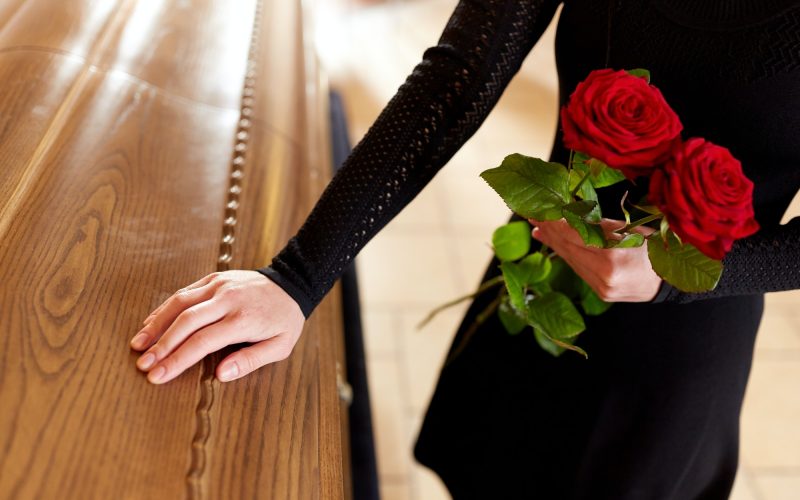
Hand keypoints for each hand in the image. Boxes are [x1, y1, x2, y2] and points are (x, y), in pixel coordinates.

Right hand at [129, 270, 304, 383]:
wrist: (291, 283)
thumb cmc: (284, 320)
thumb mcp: (280, 346)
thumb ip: (251, 360)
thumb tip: (221, 375)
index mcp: (243, 319)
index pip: (203, 342)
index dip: (177, 360)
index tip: (157, 376)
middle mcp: (228, 299)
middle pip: (186, 321)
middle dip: (161, 345)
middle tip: (142, 365)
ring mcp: (219, 286)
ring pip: (179, 302)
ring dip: (156, 324)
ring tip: (137, 345)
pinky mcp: (213, 278)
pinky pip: (184, 292)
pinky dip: (164, 308)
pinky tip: (150, 324)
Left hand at [529, 218, 661, 301]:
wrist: (669, 281)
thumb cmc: (654, 248)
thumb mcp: (629, 229)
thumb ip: (597, 225)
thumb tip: (566, 215)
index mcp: (614, 256)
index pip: (576, 236)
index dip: (557, 223)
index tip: (542, 211)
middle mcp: (604, 274)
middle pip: (570, 248)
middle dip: (550, 231)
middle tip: (533, 216)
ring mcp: (601, 287)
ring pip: (571, 260)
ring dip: (553, 243)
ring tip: (538, 228)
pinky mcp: (600, 292)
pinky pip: (578, 269)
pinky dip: (565, 254)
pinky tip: (551, 243)